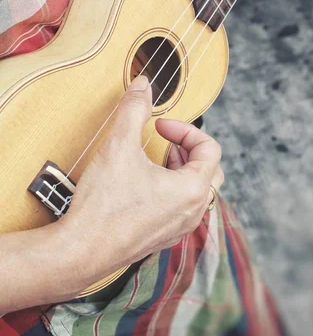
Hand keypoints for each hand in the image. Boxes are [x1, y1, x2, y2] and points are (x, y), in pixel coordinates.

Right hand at [61, 76, 223, 289]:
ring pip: (197, 191)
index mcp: (193, 190)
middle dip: (189, 149)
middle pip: (210, 170)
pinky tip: (144, 184)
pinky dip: (171, 189)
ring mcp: (179, 228)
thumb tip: (143, 85)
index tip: (160, 126)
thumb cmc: (103, 204)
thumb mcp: (120, 146)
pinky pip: (181, 208)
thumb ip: (135, 110)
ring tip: (155, 159)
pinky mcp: (163, 238)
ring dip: (181, 169)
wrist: (80, 250)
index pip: (210, 148)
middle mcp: (193, 212)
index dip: (186, 129)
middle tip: (165, 141)